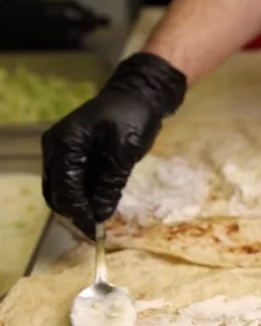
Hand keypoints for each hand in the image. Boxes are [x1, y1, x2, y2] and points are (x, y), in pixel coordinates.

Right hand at [42, 52, 186, 237]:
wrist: (138, 94)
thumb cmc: (132, 117)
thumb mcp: (124, 152)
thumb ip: (110, 185)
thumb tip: (101, 215)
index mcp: (65, 143)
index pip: (65, 188)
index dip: (79, 212)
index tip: (96, 230)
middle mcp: (56, 147)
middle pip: (56, 192)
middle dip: (75, 212)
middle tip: (97, 229)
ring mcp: (62, 150)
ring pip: (62, 190)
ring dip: (79, 206)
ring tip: (100, 221)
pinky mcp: (73, 154)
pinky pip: (72, 181)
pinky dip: (83, 195)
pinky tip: (100, 205)